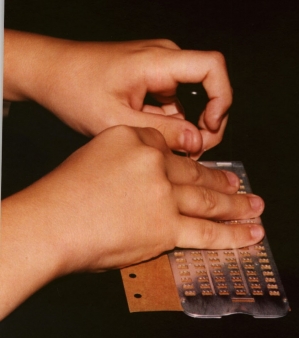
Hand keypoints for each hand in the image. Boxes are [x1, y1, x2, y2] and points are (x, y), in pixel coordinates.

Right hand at [1, 126, 264, 317]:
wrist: (51, 220)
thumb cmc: (62, 192)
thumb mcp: (93, 157)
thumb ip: (123, 163)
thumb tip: (138, 178)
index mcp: (134, 140)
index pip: (169, 148)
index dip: (187, 159)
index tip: (198, 166)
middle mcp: (154, 163)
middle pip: (195, 172)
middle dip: (220, 180)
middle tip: (237, 184)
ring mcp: (163, 194)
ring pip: (207, 200)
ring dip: (233, 204)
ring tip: (251, 205)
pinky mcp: (166, 227)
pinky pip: (205, 232)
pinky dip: (230, 235)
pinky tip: (248, 234)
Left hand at [4, 30, 231, 157]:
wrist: (51, 73)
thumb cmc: (74, 87)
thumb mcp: (117, 119)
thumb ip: (162, 131)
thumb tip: (197, 140)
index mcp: (157, 61)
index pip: (213, 67)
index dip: (222, 98)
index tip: (210, 126)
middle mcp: (163, 61)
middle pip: (207, 88)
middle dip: (204, 124)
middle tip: (192, 151)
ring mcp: (157, 72)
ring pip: (188, 103)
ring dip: (183, 129)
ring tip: (166, 150)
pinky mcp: (150, 83)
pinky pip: (171, 105)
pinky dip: (169, 125)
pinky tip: (154, 139)